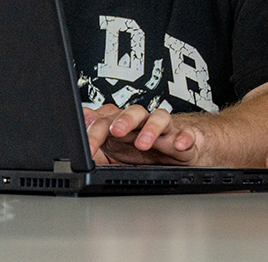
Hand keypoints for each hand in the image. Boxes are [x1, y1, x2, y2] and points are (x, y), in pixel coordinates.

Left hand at [83, 104, 200, 164]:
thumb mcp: (113, 150)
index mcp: (123, 126)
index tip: (88, 147)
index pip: (107, 122)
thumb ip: (96, 139)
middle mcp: (143, 123)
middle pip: (134, 112)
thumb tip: (81, 118)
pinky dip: (183, 138)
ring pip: (160, 118)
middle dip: (125, 120)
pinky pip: (186, 134)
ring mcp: (164, 130)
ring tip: (143, 143)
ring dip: (151, 128)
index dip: (96, 133)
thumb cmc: (143, 151)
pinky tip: (178, 145)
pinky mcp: (183, 137)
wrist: (176, 155)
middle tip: (116, 131)